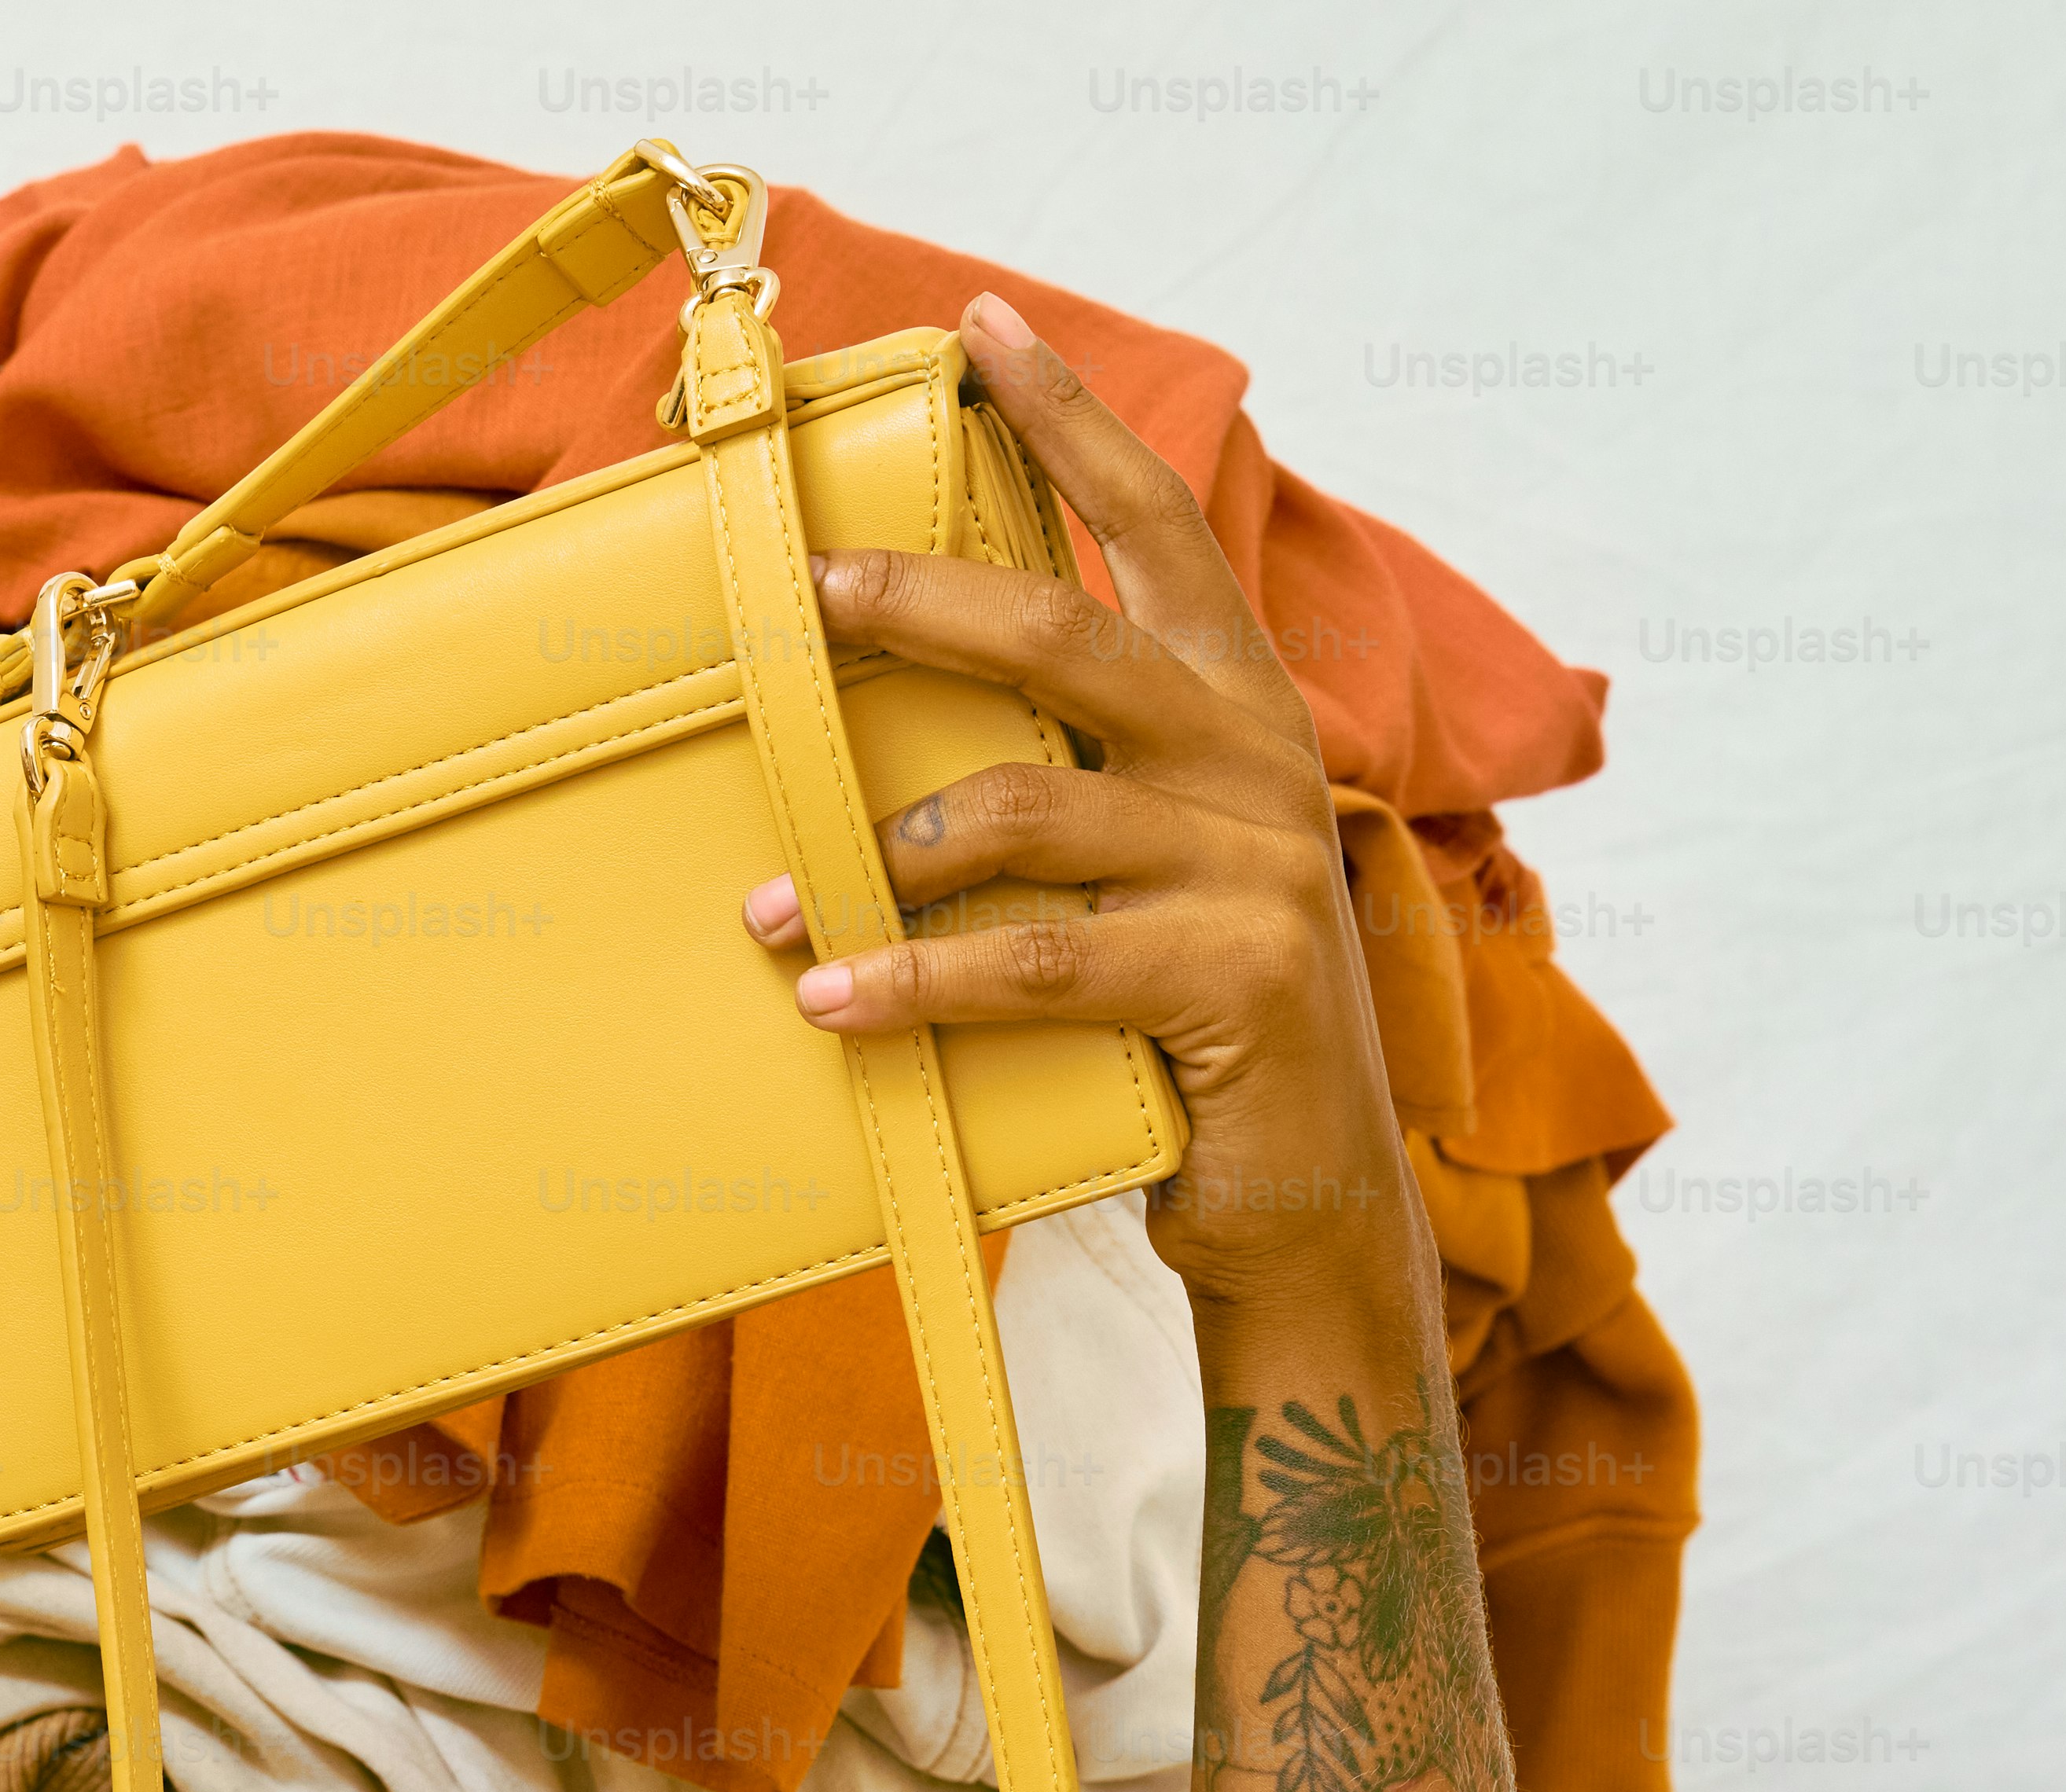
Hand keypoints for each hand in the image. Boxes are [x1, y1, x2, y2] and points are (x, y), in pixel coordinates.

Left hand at [745, 290, 1417, 1312]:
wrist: (1300, 1191)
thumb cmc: (1181, 1015)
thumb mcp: (1134, 867)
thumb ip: (1060, 780)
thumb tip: (881, 732)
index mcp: (1233, 707)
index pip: (1154, 523)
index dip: (1072, 418)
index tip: (984, 326)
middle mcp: (1255, 761)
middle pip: (1063, 638)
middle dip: (921, 601)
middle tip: (804, 581)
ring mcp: (1253, 867)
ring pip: (1025, 810)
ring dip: (874, 854)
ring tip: (764, 904)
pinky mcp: (1237, 978)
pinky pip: (1034, 962)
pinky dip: (912, 979)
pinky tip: (826, 998)